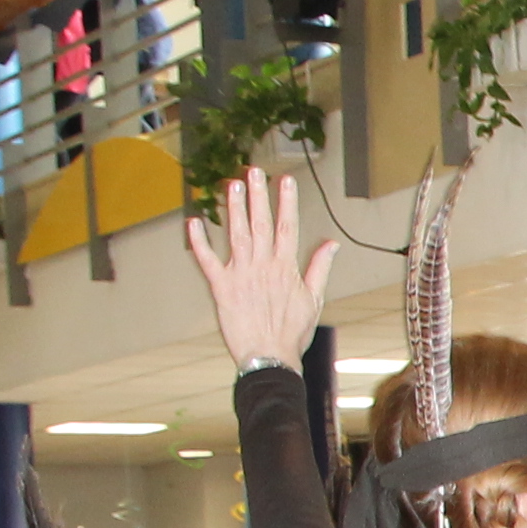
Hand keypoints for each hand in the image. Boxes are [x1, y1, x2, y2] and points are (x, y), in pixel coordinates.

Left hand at [182, 171, 333, 369]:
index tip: (285, 180)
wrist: (270, 357)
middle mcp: (263, 265)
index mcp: (285, 267)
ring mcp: (241, 274)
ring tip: (231, 185)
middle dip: (258, 195)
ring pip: (236, 234)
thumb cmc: (292, 332)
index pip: (287, 226)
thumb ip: (319, 267)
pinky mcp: (221, 287)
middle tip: (253, 171)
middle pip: (260, 223)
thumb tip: (332, 244)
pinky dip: (199, 241)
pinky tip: (194, 222)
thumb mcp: (314, 299)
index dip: (286, 202)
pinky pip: (207, 260)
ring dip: (234, 208)